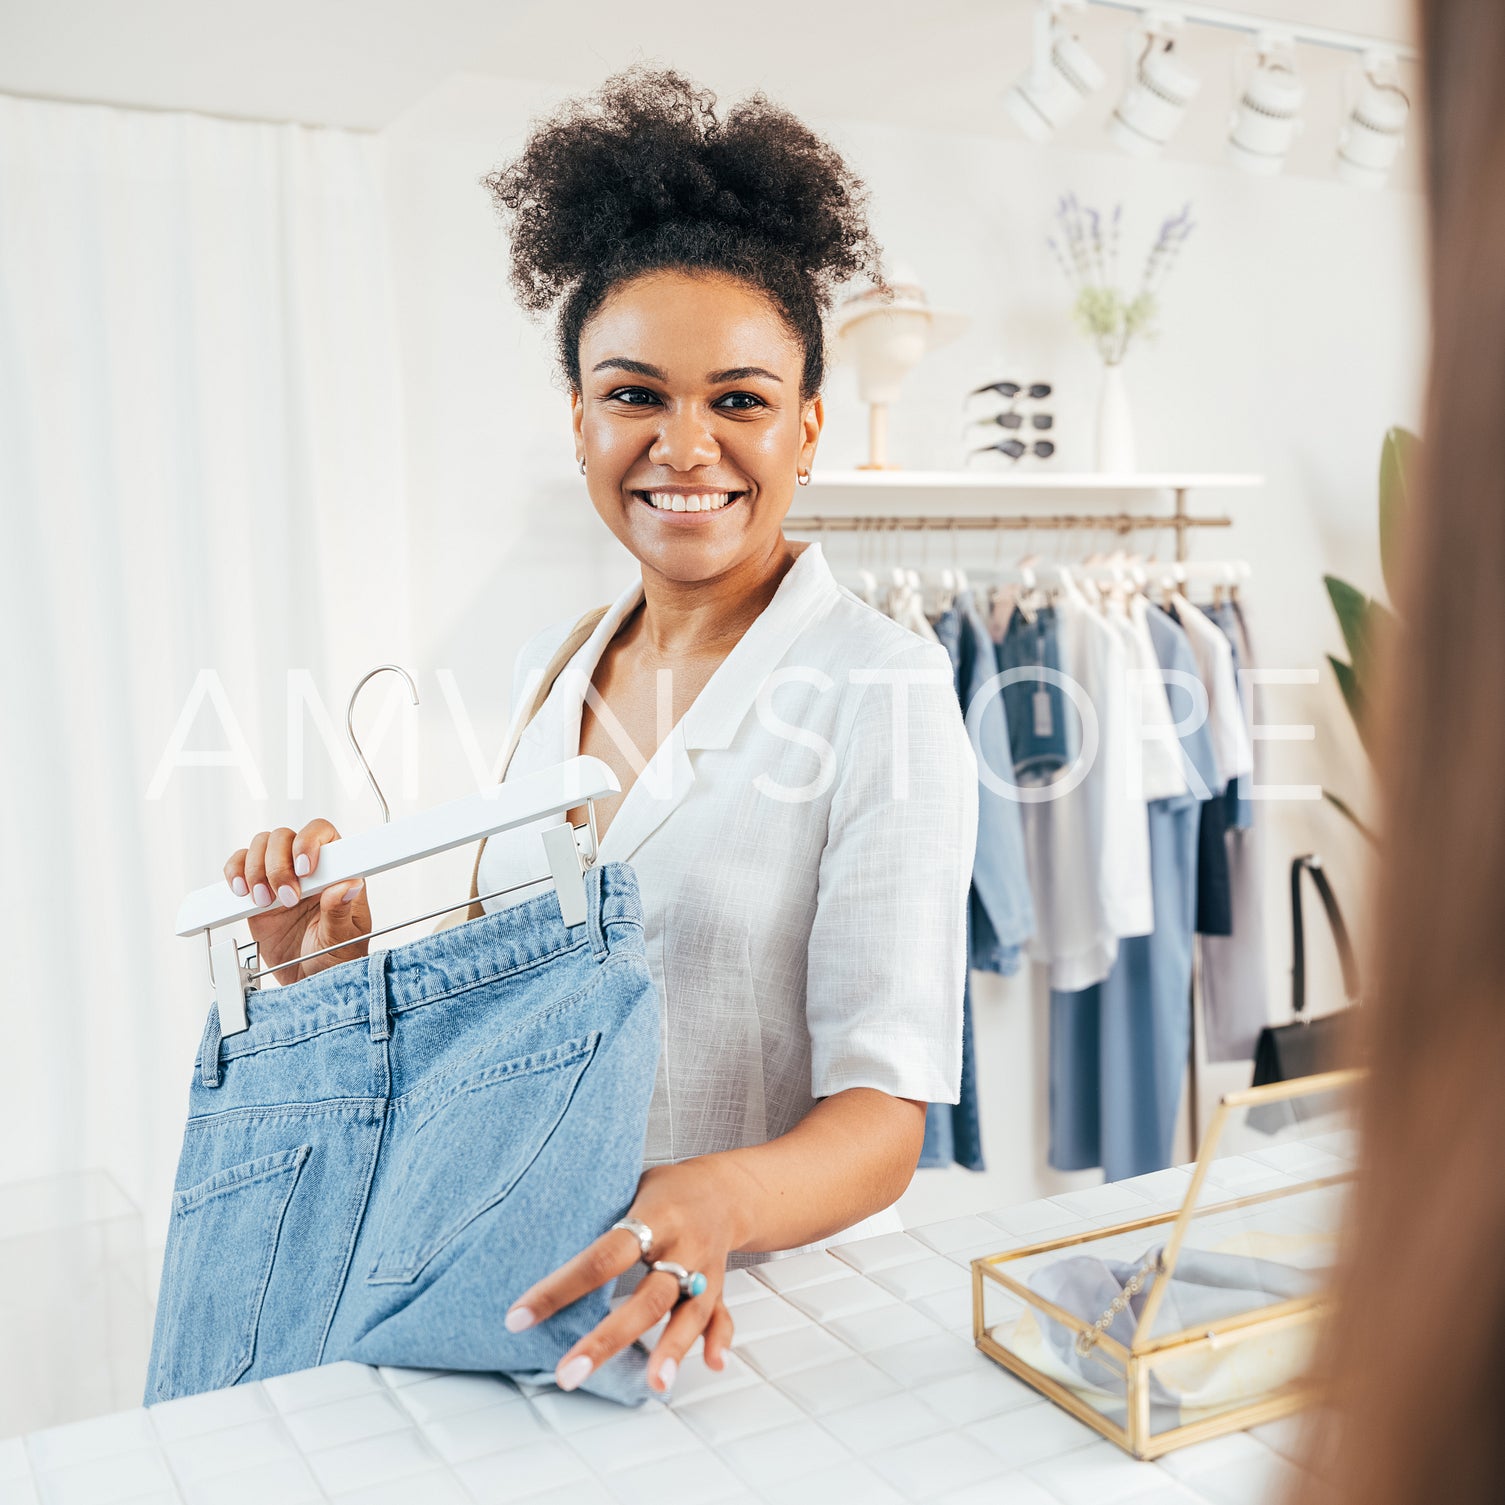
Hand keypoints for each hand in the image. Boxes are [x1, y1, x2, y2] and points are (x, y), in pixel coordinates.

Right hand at [224, 820, 370, 983]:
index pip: (323, 834)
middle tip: (286, 899)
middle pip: (285, 837)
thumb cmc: (334, 958)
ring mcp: (280, 876)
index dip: (309, 843)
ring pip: (261, 845)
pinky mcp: (256, 890)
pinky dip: (235, 873)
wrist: (307, 981)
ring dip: (257, 871)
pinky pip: (239, 865)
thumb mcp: (342, 940)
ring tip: (264, 903)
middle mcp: (307, 869)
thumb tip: (349, 885)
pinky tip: (242, 893)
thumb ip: (341, 912)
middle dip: (279, 866)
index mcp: (336, 872)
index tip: (304, 870)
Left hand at [503, 1157, 744, 1395]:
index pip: (604, 1256)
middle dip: (609, 1338)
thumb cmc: (665, 1191)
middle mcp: (683, 1244)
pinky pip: (721, 1315)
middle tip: (570, 1372)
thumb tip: (534, 1245)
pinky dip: (718, 1340)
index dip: (561, 1288)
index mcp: (655, 1215)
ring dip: (673, 1348)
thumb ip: (599, 1219)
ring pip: (690, 1312)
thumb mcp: (629, 1186)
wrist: (725, 1188)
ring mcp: (706, 1268)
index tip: (520, 1317)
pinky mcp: (720, 1287)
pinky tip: (711, 1363)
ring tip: (655, 1383)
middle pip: (649, 1296)